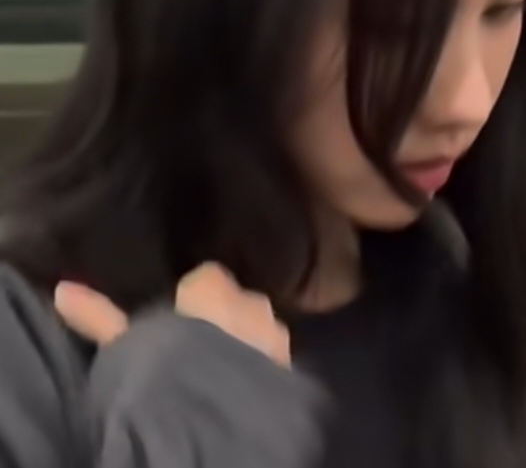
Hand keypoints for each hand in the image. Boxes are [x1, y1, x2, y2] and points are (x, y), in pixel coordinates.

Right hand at [54, 262, 290, 366]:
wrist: (220, 421)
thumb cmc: (170, 372)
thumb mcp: (128, 347)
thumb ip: (100, 316)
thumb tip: (63, 290)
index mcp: (213, 287)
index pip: (208, 277)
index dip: (195, 298)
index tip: (182, 321)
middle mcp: (250, 300)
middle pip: (238, 299)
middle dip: (226, 316)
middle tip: (203, 348)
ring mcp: (274, 332)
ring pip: (261, 326)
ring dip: (249, 340)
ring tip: (225, 371)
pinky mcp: (289, 363)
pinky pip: (276, 354)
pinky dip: (264, 364)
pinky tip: (247, 387)